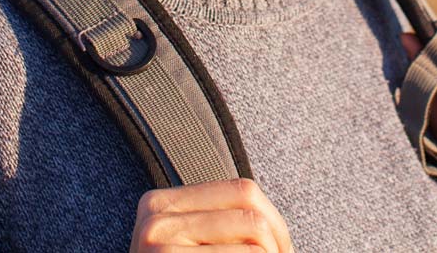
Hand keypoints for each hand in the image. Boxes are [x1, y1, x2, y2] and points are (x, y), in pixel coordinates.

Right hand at [130, 176, 293, 251]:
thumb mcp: (190, 244)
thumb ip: (214, 222)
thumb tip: (273, 225)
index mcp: (159, 204)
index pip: (242, 190)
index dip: (274, 220)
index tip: (282, 247)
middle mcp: (154, 215)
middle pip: (251, 211)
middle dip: (277, 241)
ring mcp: (158, 238)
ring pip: (254, 234)